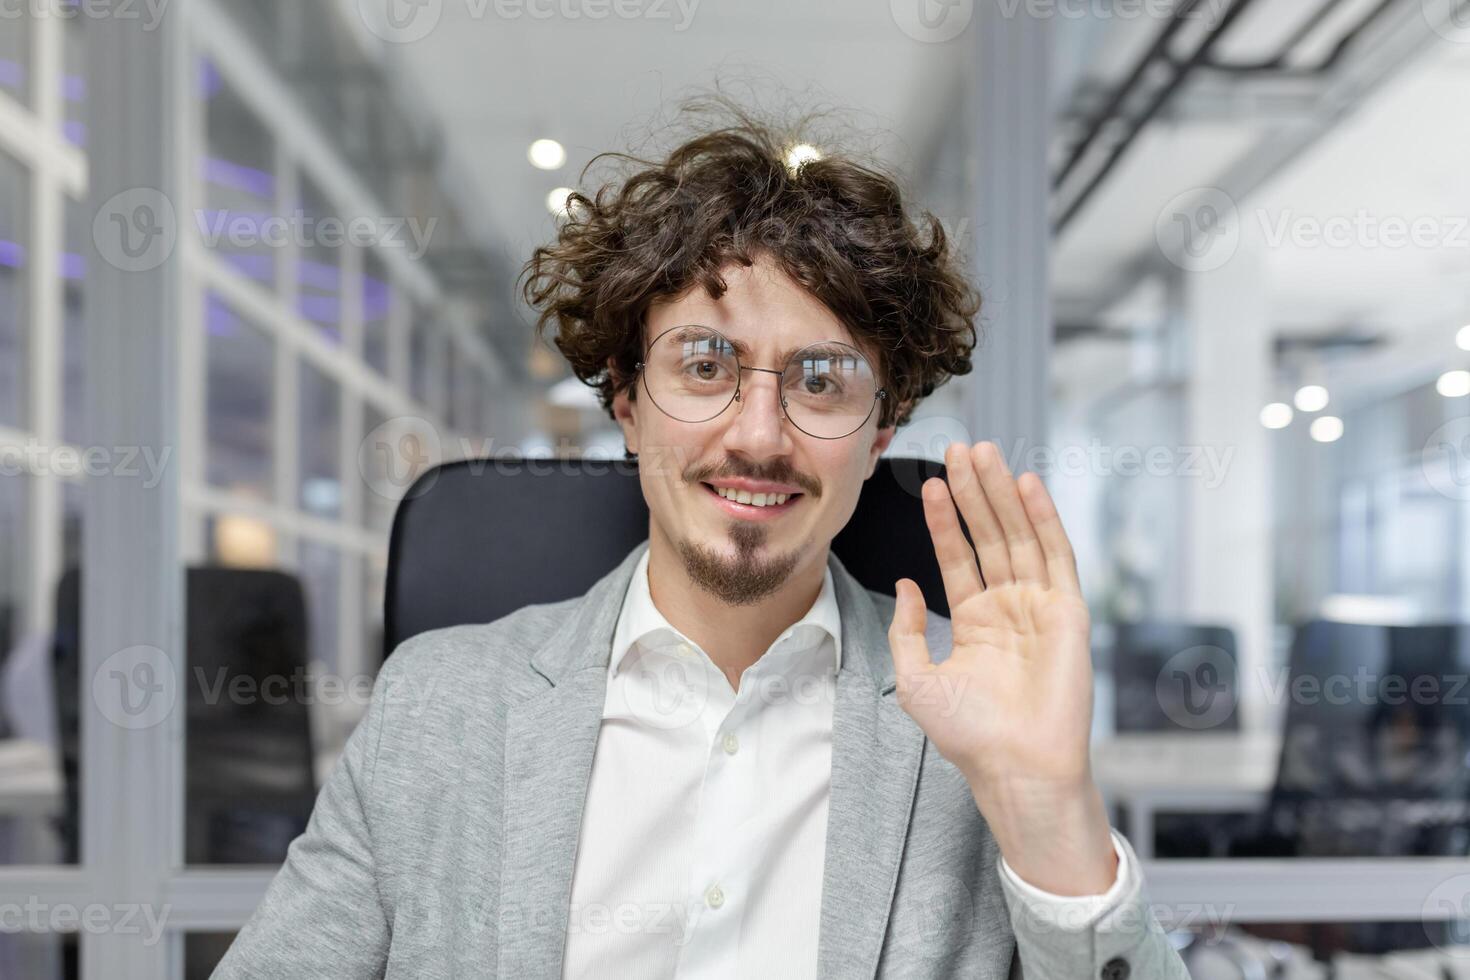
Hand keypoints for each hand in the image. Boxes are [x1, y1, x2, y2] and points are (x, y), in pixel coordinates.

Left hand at [887, 441, 1115, 894]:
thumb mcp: (916, 679)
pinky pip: (1055, 555)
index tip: (931, 483)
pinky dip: (1043, 517)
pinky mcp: (1068, 612)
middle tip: (960, 448)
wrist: (1015, 767)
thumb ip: (907, 630)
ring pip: (1019, 536)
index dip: (945, 520)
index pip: (958, 557)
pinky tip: (1025, 485)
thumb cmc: (969, 735)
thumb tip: (905, 585)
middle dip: (974, 493)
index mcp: (976, 623)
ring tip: (984, 452)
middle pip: (990, 536)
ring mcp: (1040, 607)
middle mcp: (1009, 609)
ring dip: (1002, 494)